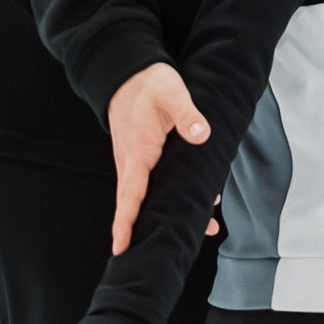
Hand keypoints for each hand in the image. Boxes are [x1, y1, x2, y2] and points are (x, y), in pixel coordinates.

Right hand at [107, 62, 210, 256]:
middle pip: (137, 204)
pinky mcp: (143, 158)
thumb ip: (187, 114)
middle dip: (148, 229)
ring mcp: (136, 162)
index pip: (130, 194)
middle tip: (171, 249)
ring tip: (202, 228)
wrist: (128, 73)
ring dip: (164, 213)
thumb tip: (202, 135)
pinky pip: (151, 184)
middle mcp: (132, 163)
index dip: (126, 222)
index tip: (121, 246)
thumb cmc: (148, 84)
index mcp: (138, 152)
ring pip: (146, 196)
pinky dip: (168, 196)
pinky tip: (196, 201)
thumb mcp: (171, 92)